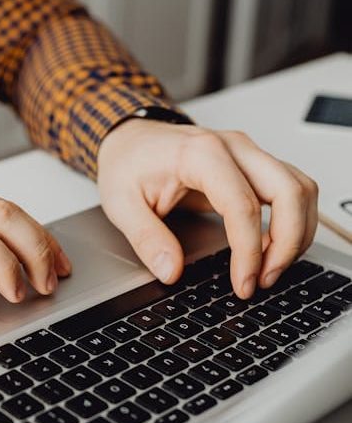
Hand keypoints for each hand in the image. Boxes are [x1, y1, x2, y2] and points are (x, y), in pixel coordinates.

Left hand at [97, 119, 317, 298]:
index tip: (244, 283)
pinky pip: (291, 189)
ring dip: (297, 233)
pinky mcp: (253, 164)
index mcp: (201, 153)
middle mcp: (234, 147)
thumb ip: (146, 239)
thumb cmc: (128, 163)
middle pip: (290, 192)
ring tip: (270, 269)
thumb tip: (171, 271)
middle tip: (265, 280)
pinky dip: (292, 220)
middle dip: (287, 243)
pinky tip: (271, 248)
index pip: (244, 206)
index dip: (249, 251)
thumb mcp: (120, 204)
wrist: (130, 139)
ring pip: (300, 189)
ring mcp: (248, 153)